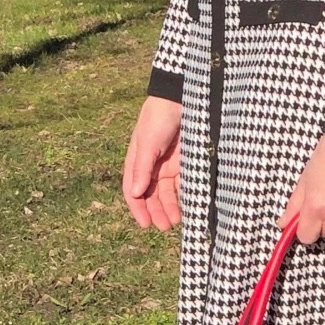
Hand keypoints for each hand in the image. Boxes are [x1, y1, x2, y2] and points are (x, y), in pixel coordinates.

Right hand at [123, 96, 182, 230]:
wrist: (181, 97)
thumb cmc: (159, 117)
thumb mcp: (148, 142)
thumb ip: (142, 168)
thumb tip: (136, 194)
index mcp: (137, 162)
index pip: (134, 191)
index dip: (138, 209)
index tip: (145, 224)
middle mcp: (151, 166)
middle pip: (152, 195)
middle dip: (157, 212)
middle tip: (165, 227)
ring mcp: (169, 165)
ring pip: (167, 193)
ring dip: (171, 208)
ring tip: (177, 221)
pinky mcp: (185, 162)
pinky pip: (184, 185)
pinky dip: (184, 197)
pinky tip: (189, 208)